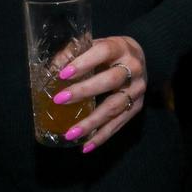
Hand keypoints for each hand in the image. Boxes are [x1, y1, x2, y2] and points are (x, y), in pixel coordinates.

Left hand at [52, 35, 145, 153]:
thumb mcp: (95, 45)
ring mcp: (137, 89)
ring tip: (71, 133)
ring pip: (115, 107)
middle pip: (110, 80)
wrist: (138, 58)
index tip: (63, 74)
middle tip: (60, 100)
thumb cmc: (109, 53)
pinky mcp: (137, 107)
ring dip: (92, 122)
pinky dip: (102, 136)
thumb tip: (53, 68)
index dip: (83, 63)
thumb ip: (75, 53)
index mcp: (121, 47)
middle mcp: (134, 68)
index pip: (103, 52)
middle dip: (84, 91)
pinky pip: (119, 123)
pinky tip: (86, 146)